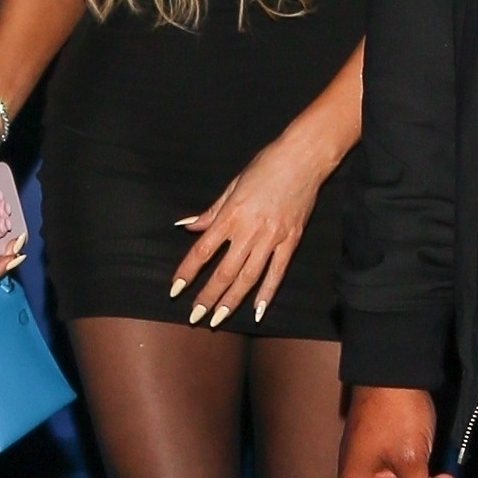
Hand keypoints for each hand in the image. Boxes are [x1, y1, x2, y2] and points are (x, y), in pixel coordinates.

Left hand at [168, 126, 328, 327]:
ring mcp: (272, 238)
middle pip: (224, 272)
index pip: (203, 250)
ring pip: (249, 278)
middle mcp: (249, 231)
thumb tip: (187, 226)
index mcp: (231, 215)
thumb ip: (211, 211)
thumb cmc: (265, 166)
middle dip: (208, 297)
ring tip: (219, 319)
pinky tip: (258, 311)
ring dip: (232, 301)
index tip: (175, 290)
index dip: (187, 272)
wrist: (302, 159)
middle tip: (194, 317)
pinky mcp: (290, 241)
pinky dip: (267, 294)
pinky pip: (277, 273)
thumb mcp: (232, 185)